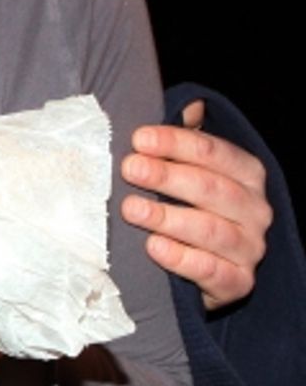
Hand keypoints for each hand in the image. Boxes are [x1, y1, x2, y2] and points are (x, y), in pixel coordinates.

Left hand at [121, 100, 271, 310]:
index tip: (139, 138)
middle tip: (129, 168)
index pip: (213, 151)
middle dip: (167, 176)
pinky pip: (212, 271)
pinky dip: (182, 259)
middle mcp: (255, 209)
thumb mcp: (191, 166)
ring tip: (131, 209)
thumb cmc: (192, 204)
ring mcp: (250, 248)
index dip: (175, 143)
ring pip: (211, 230)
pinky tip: (154, 247)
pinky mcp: (238, 283)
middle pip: (212, 188)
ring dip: (168, 218)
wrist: (207, 265)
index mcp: (247, 173)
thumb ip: (188, 134)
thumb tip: (189, 102)